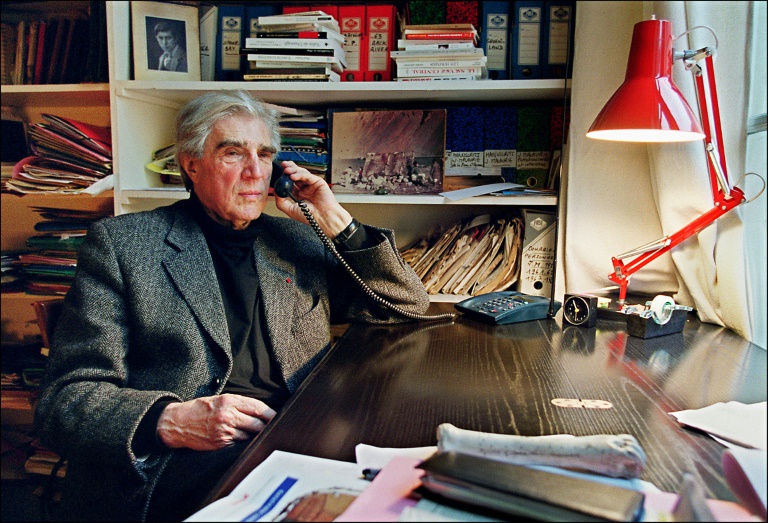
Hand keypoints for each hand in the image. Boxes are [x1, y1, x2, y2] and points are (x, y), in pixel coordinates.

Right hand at [156, 394, 275, 450]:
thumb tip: (262, 412)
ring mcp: (224, 431)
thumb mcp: (221, 399)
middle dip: (266, 427)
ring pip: (249, 436)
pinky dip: (244, 443)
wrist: (179, 422)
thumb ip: (240, 404)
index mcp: (229, 401)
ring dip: (255, 436)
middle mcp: (228, 415)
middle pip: (257, 423)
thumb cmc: (201, 409)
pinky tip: (244, 441)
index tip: (277, 417)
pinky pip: (239, 444)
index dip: (270, 414)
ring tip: (257, 435)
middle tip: (272, 428)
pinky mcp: (220, 443)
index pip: (258, 408)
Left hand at [274, 161, 351, 238]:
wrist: (323, 218)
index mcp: (299, 194)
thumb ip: (281, 202)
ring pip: (301, 173)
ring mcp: (312, 185)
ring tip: (286, 170)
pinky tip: (293, 176)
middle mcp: (305, 188)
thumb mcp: (290, 210)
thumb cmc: (310, 217)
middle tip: (282, 165)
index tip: (278, 173)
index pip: (290, 182)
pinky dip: (300, 174)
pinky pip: (308, 176)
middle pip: (296, 174)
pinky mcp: (318, 182)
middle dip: (289, 169)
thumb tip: (275, 191)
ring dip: (293, 170)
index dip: (284, 176)